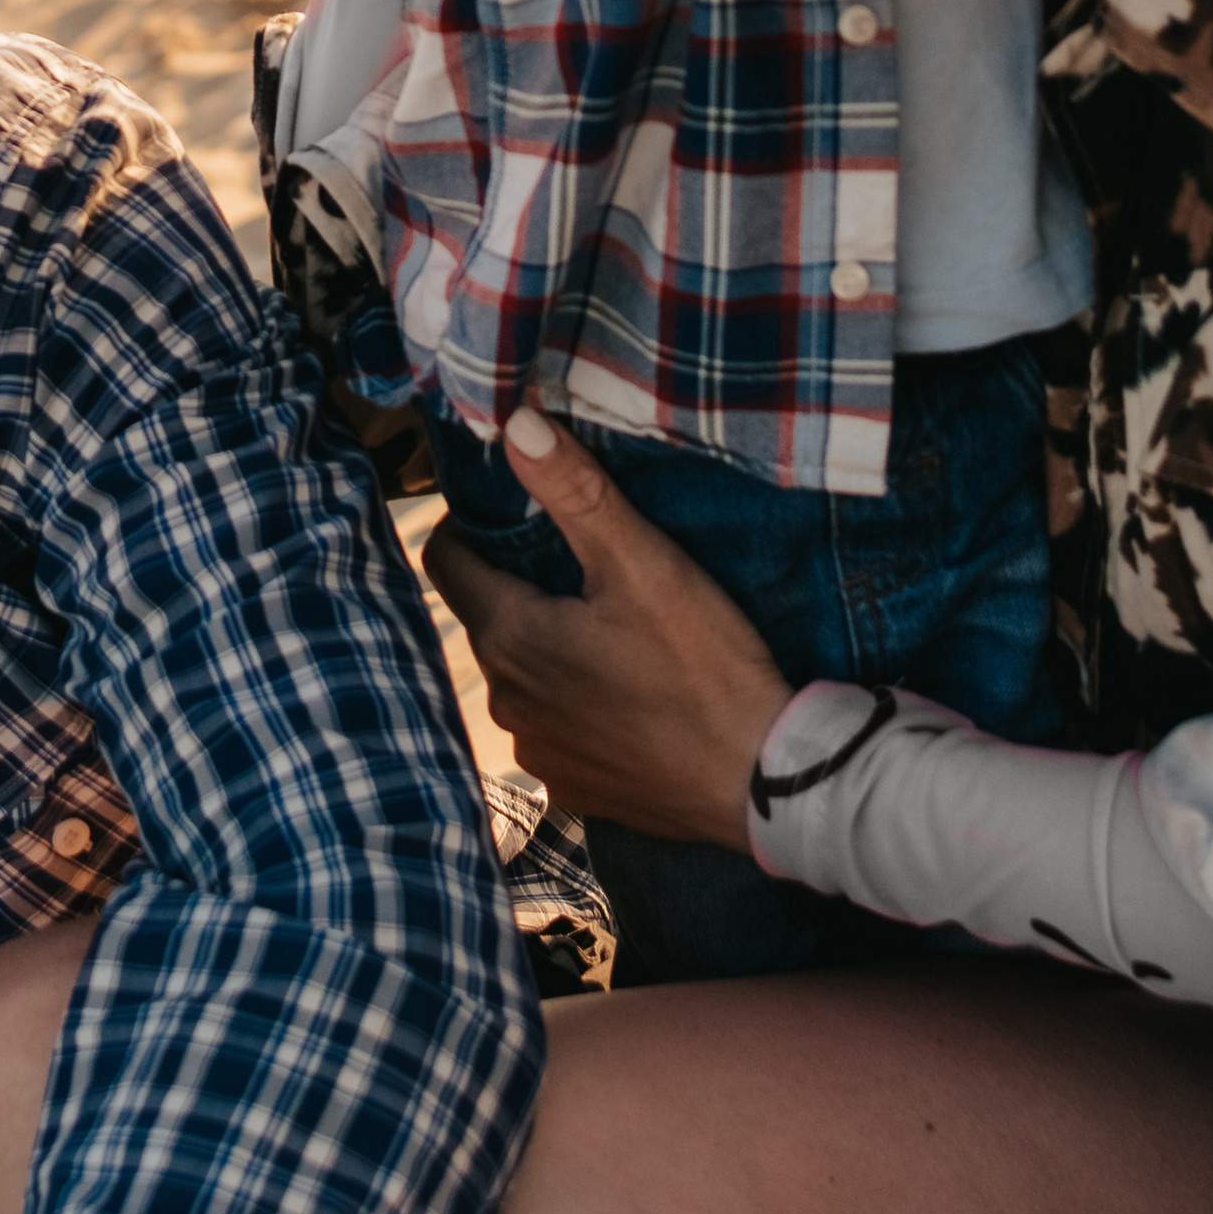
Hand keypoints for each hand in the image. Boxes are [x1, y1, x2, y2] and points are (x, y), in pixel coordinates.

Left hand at [423, 410, 788, 847]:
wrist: (764, 785)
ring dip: (548, 651)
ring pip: (523, 677)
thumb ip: (572, 490)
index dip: (472, 528)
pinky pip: (556, 730)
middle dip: (520, 587)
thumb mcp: (641, 562)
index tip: (513, 512)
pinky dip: (577, 706)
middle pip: (489, 619)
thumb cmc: (702, 667)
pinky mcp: (575, 790)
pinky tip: (626, 694)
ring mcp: (538, 753)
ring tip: (608, 629)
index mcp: (509, 637)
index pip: (448, 563)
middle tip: (579, 563)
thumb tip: (514, 422)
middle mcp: (506, 701)